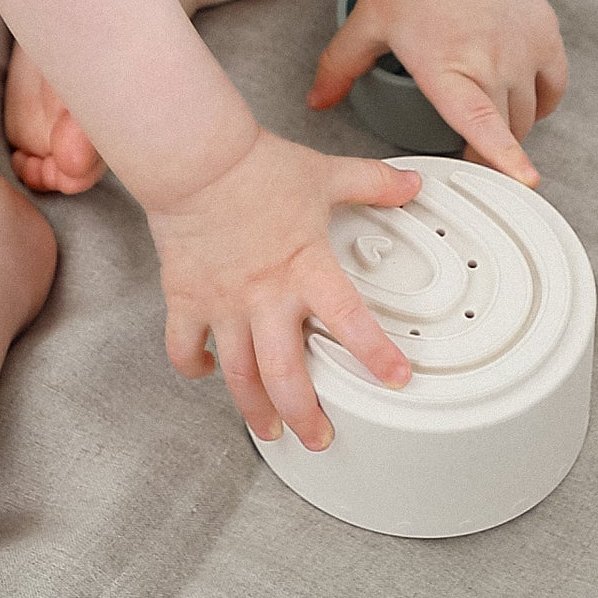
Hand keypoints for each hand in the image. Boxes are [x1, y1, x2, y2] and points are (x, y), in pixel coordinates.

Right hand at [144, 126, 421, 449]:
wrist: (196, 160)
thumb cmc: (256, 167)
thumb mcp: (326, 173)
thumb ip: (372, 183)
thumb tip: (412, 182)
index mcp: (305, 268)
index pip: (349, 320)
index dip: (375, 355)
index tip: (397, 380)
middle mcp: (265, 296)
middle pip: (286, 375)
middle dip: (306, 415)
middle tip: (320, 437)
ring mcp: (223, 304)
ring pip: (238, 375)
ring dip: (255, 409)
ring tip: (270, 431)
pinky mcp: (186, 300)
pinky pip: (185, 348)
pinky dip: (194, 367)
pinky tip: (206, 372)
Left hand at [307, 0, 567, 187]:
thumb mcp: (371, 20)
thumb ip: (341, 66)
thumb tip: (317, 100)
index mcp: (448, 70)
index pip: (480, 123)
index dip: (503, 156)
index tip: (524, 181)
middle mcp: (492, 69)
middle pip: (504, 133)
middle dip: (486, 156)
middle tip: (466, 159)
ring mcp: (524, 57)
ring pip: (528, 117)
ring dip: (512, 132)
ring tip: (491, 128)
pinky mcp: (547, 42)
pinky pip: (554, 90)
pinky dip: (542, 105)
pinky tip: (525, 104)